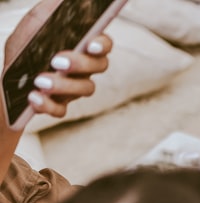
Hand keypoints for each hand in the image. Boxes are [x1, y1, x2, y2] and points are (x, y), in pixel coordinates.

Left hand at [4, 0, 112, 121]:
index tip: (91, 44)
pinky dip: (47, 104)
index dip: (102, 44)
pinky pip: (61, 110)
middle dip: (81, 63)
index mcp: (82, 46)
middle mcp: (85, 68)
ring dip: (63, 85)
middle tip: (58, 61)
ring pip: (85, 89)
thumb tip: (65, 1)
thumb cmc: (25, 48)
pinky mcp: (60, 106)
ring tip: (40, 81)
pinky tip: (33, 97)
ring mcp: (75, 89)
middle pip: (100, 66)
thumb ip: (50, 11)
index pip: (104, 43)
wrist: (7, 79)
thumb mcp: (33, 24)